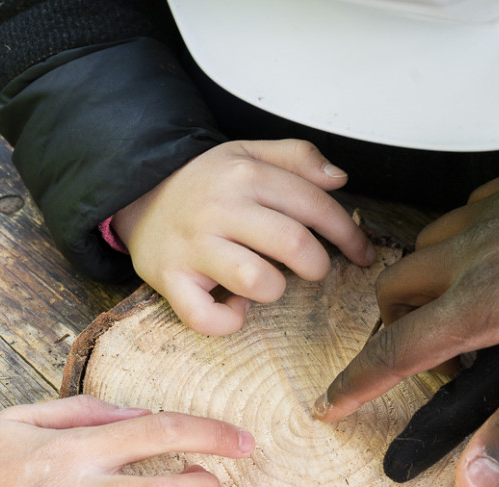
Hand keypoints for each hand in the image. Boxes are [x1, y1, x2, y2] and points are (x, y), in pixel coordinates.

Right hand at [113, 139, 375, 334]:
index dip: (349, 235)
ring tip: (267, 281)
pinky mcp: (170, 280)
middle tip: (311, 269)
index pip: (315, 206)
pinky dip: (228, 320)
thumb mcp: (247, 154)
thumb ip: (297, 158)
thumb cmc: (204, 184)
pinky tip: (233, 306)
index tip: (361, 253)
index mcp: (245, 174)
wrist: (136, 195)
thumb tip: (340, 178)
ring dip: (274, 289)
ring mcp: (194, 246)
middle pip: (293, 244)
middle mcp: (220, 208)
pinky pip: (207, 317)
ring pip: (256, 280)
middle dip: (316, 265)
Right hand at [315, 129, 498, 486]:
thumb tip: (470, 483)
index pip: (398, 350)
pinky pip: (460, 218)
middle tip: (423, 363)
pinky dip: (455, 250)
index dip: (357, 384)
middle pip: (395, 291)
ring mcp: (494, 208)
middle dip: (389, 331)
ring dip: (422, 288)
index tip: (327, 405)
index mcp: (483, 298)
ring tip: (465, 320)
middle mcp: (473, 248)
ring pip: (423, 250)